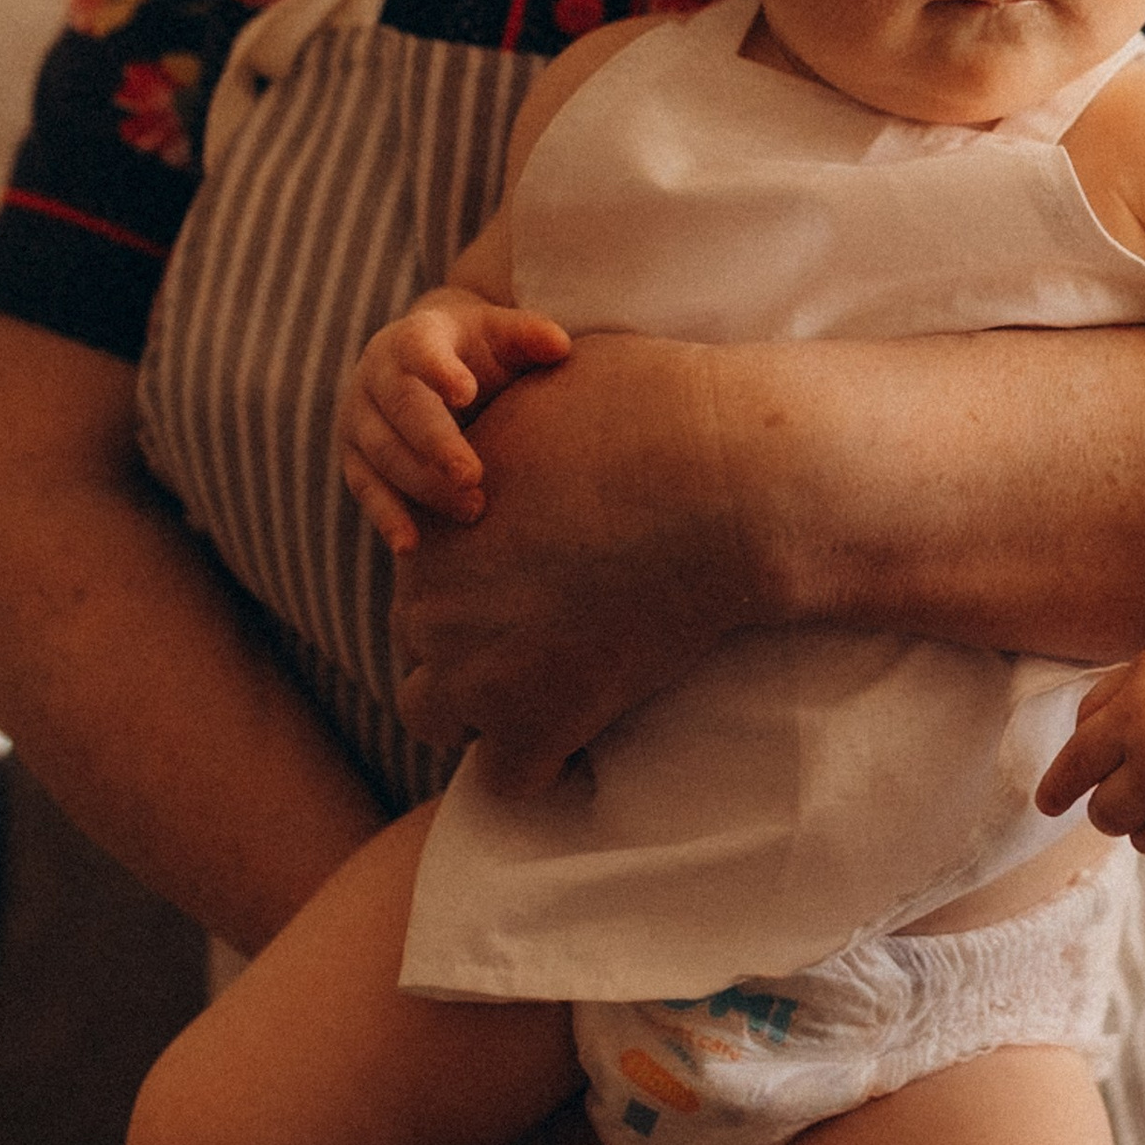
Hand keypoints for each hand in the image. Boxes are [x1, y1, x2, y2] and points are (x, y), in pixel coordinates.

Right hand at [341, 297, 571, 552]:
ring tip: (474, 509)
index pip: (420, 349)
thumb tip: (560, 346)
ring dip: (425, 485)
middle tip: (473, 476)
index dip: (438, 370)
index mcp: (414, 338)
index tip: (465, 392)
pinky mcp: (355, 457)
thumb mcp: (500, 332)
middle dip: (436, 444)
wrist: (425, 361)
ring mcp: (361, 418)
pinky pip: (366, 489)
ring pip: (385, 454)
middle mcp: (377, 376)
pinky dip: (387, 517)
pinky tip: (410, 545)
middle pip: (403, 409)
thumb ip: (528, 335)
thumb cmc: (477, 349)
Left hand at [391, 334, 751, 790]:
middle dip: (475, 645)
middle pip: (422, 646)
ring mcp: (472, 666)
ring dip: (485, 710)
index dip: (477, 582)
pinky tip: (585, 741)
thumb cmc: (660, 413)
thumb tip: (529, 366)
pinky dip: (542, 764)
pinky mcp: (532, 721)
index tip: (536, 580)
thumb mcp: (556, 385)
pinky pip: (509, 778)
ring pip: (435, 717)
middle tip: (551, 635)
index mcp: (431, 520)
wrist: (724, 483)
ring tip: (554, 692)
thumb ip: (519, 407)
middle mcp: (428, 598)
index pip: (419, 575)